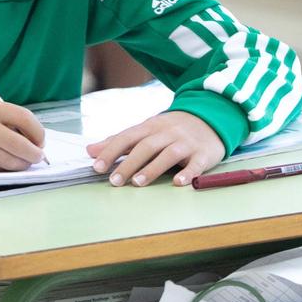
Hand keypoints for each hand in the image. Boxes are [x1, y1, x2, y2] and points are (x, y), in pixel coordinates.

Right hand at [0, 99, 45, 171]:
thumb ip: (8, 120)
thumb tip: (34, 140)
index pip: (25, 118)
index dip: (38, 133)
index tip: (40, 141)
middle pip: (21, 145)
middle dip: (34, 154)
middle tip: (36, 157)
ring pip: (11, 162)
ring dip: (21, 164)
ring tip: (21, 162)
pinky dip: (4, 169)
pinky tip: (2, 163)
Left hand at [88, 110, 224, 187]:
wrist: (211, 117)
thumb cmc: (170, 129)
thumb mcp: (145, 130)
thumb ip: (118, 141)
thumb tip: (90, 150)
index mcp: (150, 127)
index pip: (127, 137)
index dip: (111, 151)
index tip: (96, 166)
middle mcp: (167, 133)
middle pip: (146, 146)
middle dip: (128, 163)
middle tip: (114, 181)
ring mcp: (186, 142)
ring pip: (168, 154)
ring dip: (152, 169)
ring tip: (137, 183)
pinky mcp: (203, 153)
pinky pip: (196, 164)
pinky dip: (188, 173)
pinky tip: (178, 183)